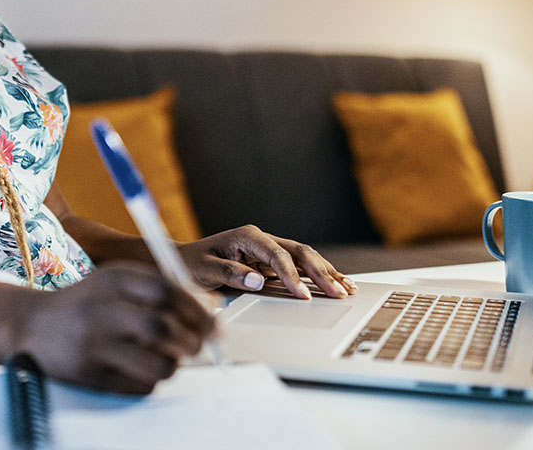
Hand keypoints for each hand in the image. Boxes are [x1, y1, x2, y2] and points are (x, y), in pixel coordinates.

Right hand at [11, 261, 214, 393]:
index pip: (167, 291)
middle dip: (192, 339)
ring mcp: (95, 345)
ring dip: (175, 364)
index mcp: (113, 280)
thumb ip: (160, 288)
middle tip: (198, 344)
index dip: (198, 309)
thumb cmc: (86, 303)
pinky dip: (153, 380)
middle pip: (164, 327)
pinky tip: (145, 369)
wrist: (31, 325)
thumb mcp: (117, 282)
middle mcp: (103, 310)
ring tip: (171, 357)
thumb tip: (211, 305)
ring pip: (157, 362)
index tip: (214, 322)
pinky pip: (140, 386)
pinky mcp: (90, 375)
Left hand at [178, 225, 357, 299]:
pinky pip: (300, 267)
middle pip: (299, 252)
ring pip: (305, 258)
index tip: (302, 295)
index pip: (278, 254)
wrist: (184, 262)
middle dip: (320, 272)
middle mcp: (262, 240)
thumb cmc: (192, 264)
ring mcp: (269, 251)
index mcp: (248, 236)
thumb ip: (231, 274)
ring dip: (327, 273)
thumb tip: (258, 281)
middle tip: (338, 293)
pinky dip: (319, 276)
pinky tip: (337, 283)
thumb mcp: (205, 269)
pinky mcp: (272, 263)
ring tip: (347, 288)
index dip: (292, 275)